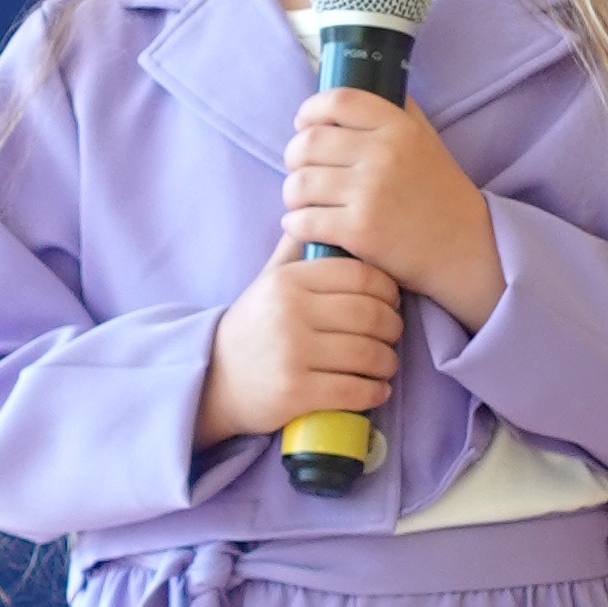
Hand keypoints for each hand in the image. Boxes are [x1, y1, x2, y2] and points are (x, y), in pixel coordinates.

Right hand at [196, 242, 402, 453]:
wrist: (215, 379)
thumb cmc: (254, 327)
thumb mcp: (269, 281)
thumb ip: (297, 250)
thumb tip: (324, 214)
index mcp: (289, 280)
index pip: (361, 276)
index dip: (388, 290)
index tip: (391, 302)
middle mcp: (290, 313)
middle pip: (370, 315)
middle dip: (393, 328)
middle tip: (392, 336)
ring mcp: (292, 354)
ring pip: (368, 355)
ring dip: (387, 363)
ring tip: (385, 365)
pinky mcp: (296, 392)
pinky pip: (354, 391)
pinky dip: (375, 392)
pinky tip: (377, 390)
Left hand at [279, 89, 503, 331]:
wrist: (466, 248)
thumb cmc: (442, 194)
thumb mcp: (427, 140)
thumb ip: (397, 112)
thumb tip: (359, 91)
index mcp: (398, 127)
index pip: (338, 100)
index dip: (310, 110)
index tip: (304, 125)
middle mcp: (384, 154)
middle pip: (308, 142)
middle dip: (293, 157)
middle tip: (300, 170)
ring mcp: (370, 193)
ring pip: (299, 183)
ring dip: (292, 194)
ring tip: (302, 202)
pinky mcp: (360, 231)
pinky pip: (304, 220)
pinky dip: (295, 224)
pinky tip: (303, 226)